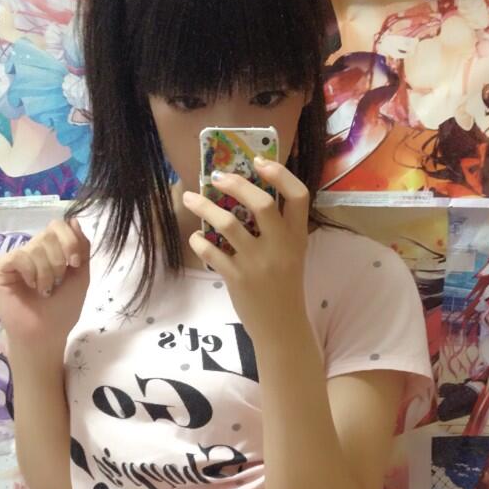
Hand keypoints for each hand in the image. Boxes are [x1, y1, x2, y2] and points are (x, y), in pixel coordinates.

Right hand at [0, 217, 89, 362]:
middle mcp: (32, 251)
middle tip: (57, 283)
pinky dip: (31, 273)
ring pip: (36, 247)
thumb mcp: (81, 276)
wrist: (47, 333)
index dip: (70, 240)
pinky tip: (30, 287)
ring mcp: (16, 259)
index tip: (75, 264)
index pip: (58, 226)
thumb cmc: (62, 309)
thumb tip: (73, 219)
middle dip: (60, 261)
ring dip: (47, 273)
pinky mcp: (2, 268)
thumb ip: (81, 248)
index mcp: (51, 251)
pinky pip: (20, 256)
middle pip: (48, 235)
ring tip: (44, 290)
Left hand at [182, 159, 309, 343]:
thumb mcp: (291, 255)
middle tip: (216, 176)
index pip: (298, 196)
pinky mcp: (237, 278)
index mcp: (297, 237)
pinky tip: (195, 238)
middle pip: (260, 203)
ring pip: (227, 224)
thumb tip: (244, 195)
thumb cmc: (283, 287)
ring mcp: (258, 263)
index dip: (280, 174)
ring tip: (190, 198)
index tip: (259, 161)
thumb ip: (277, 230)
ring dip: (204, 207)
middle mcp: (280, 247)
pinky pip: (211, 251)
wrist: (281, 327)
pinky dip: (198, 241)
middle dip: (235, 184)